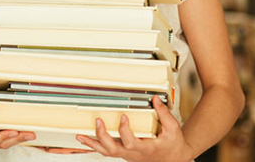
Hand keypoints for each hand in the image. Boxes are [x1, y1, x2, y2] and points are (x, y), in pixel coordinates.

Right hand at [0, 81, 35, 148]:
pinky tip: (28, 131)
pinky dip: (19, 135)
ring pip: (7, 141)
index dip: (2, 137)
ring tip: (32, 134)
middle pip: (1, 143)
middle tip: (30, 134)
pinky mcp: (1, 130)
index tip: (14, 132)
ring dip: (20, 139)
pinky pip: (10, 136)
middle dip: (16, 139)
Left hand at [76, 96, 193, 161]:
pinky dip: (95, 145)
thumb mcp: (172, 128)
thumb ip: (163, 113)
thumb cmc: (172, 145)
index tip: (123, 116)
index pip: (131, 142)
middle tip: (98, 121)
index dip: (124, 130)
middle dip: (103, 136)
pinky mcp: (125, 152)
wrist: (174, 159)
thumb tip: (154, 99)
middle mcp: (134, 154)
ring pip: (107, 153)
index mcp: (146, 148)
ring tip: (80, 136)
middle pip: (113, 149)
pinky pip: (107, 151)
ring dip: (93, 144)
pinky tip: (86, 140)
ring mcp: (128, 154)